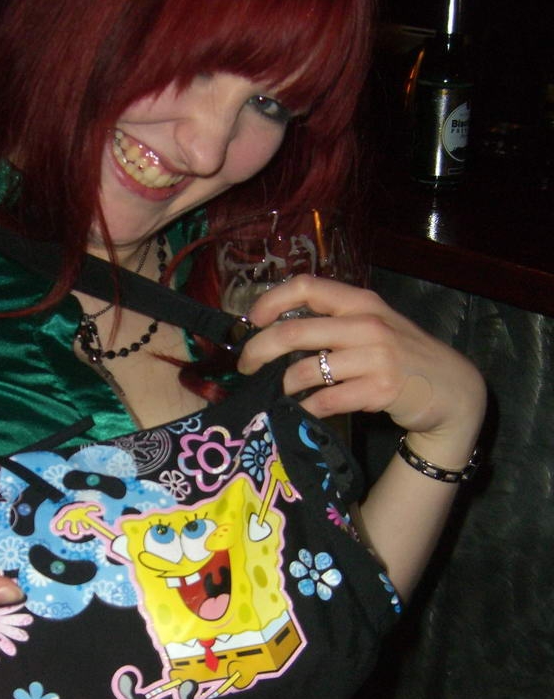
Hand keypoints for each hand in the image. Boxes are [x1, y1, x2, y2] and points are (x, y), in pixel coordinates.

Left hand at [238, 275, 484, 464]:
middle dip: (258, 351)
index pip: (305, 286)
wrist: (453, 389)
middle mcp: (366, 324)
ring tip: (279, 394)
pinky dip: (307, 409)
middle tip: (246, 367)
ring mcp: (374, 357)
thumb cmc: (405, 357)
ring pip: (304, 371)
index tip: (250, 321)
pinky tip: (305, 412)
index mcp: (360, 301)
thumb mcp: (374, 326)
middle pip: (293, 332)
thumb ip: (336, 323)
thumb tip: (279, 333)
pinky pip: (325, 401)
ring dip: (282, 386)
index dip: (269, 301)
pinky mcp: (379, 389)